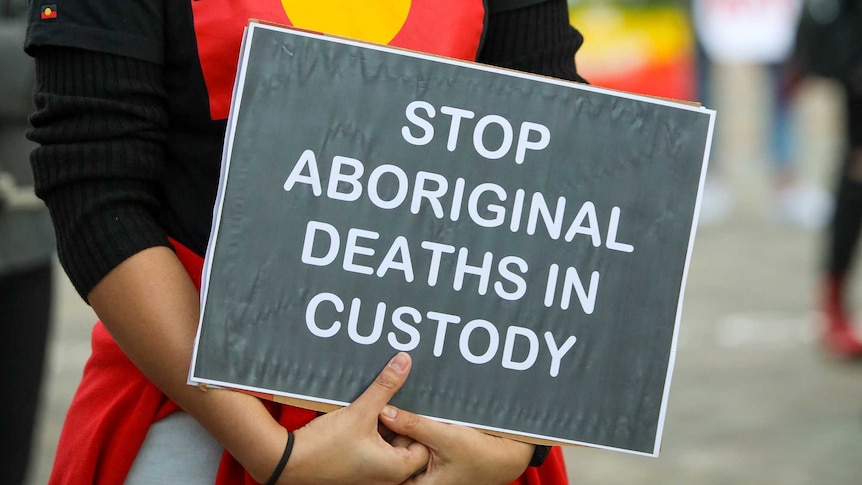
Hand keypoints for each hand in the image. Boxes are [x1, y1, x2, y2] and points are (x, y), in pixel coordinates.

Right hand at [276, 352, 429, 484]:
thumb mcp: (360, 411)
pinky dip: (375, 433)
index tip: (413, 402)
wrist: (287, 463)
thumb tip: (405, 362)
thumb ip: (385, 386)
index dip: (421, 423)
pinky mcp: (359, 470)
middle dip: (404, 422)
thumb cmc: (324, 447)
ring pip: (391, 445)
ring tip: (381, 406)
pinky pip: (376, 449)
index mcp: (396, 468)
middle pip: (409, 444)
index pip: (425, 444)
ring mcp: (372, 476)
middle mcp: (387, 477)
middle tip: (398, 401)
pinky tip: (367, 416)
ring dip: (388, 427)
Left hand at [379, 405, 533, 484]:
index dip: (382, 440)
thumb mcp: (446, 437)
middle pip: (394, 454)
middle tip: (386, 411)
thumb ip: (415, 425)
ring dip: (404, 429)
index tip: (378, 418)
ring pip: (405, 446)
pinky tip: (415, 415)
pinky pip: (417, 441)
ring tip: (400, 411)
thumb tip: (386, 411)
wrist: (507, 455)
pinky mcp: (432, 456)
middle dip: (392, 434)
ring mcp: (426, 469)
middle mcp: (421, 480)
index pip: (387, 463)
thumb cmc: (481, 455)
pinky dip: (415, 429)